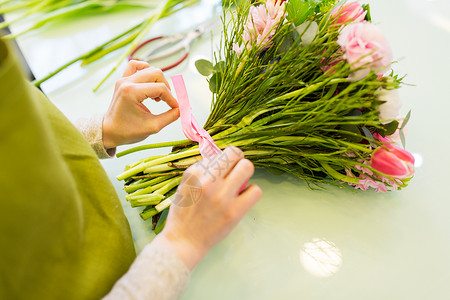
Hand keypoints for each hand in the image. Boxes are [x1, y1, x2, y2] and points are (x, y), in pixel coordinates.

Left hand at [102, 60, 179, 148]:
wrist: (109, 131)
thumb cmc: (128, 131)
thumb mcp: (153, 126)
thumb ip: (171, 116)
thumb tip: (183, 109)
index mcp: (132, 92)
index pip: (160, 88)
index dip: (171, 98)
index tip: (176, 108)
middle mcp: (127, 82)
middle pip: (156, 73)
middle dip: (166, 87)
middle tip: (167, 101)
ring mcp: (123, 79)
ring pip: (148, 69)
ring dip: (158, 80)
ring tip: (156, 96)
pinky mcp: (123, 80)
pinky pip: (135, 66)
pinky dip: (146, 70)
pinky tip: (149, 83)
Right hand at [152, 146, 261, 269]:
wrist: (183, 241)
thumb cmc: (184, 212)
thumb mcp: (185, 185)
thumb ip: (202, 170)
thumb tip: (222, 157)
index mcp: (194, 173)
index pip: (221, 152)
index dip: (226, 159)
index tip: (224, 168)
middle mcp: (208, 181)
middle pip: (235, 153)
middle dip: (237, 161)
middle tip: (234, 173)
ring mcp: (222, 197)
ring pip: (247, 167)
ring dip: (245, 173)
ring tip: (237, 185)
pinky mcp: (234, 212)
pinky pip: (255, 191)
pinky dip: (251, 192)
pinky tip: (242, 198)